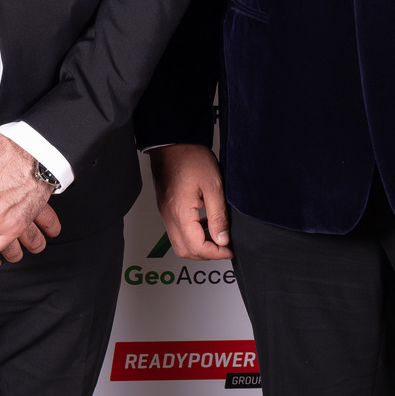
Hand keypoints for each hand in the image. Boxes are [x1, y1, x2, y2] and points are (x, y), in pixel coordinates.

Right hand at [149, 143, 230, 259]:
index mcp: (180, 212)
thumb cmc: (191, 157)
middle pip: (185, 251)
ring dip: (198, 245)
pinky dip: (192, 234)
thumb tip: (222, 239)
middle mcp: (168, 215)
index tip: (229, 250)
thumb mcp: (213, 186)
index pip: (196, 247)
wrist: (174, 141)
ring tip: (217, 235)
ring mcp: (165, 212)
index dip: (215, 253)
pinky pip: (176, 230)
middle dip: (206, 254)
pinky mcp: (166, 207)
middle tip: (224, 247)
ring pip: (179, 242)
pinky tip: (205, 222)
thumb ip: (218, 216)